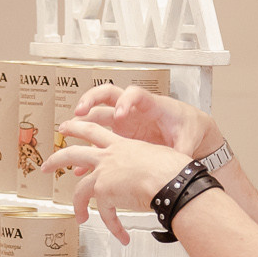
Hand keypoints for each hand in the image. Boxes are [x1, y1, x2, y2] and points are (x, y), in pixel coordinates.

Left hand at [42, 117, 190, 244]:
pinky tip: (120, 235)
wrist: (171, 180)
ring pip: (79, 187)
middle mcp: (109, 157)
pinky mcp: (104, 192)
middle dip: (57, 159)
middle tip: (46, 165)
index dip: (80, 128)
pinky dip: (113, 226)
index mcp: (122, 145)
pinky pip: (105, 214)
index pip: (96, 132)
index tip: (69, 128)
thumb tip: (154, 173)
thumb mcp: (158, 156)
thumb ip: (148, 163)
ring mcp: (104, 174)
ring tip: (78, 216)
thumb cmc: (173, 168)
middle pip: (74, 153)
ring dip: (76, 205)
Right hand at [69, 84, 216, 159]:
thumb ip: (180, 150)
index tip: (120, 115)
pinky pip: (100, 137)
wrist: (189, 129)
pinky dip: (89, 148)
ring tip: (68, 129)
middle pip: (107, 94)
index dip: (126, 102)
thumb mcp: (187, 140)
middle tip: (80, 111)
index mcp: (152, 106)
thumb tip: (179, 162)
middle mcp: (134, 109)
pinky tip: (80, 161)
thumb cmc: (188, 128)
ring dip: (82, 120)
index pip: (135, 94)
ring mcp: (125, 120)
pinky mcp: (120, 133)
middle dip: (91, 99)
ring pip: (98, 113)